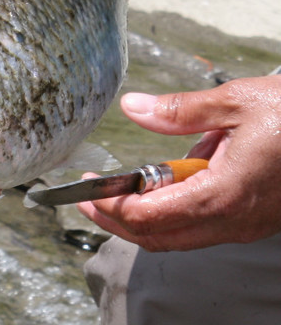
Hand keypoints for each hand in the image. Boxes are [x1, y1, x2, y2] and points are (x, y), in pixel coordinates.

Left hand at [77, 75, 280, 251]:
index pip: (148, 216)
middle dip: (116, 220)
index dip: (111, 206)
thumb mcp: (236, 102)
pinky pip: (200, 228)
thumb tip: (134, 108)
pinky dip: (169, 214)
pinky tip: (161, 184)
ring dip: (140, 219)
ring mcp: (243, 224)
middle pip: (156, 236)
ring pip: (178, 237)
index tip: (87, 189)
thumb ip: (179, 110)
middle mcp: (232, 219)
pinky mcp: (252, 219)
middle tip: (88, 198)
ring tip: (115, 191)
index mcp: (223, 194)